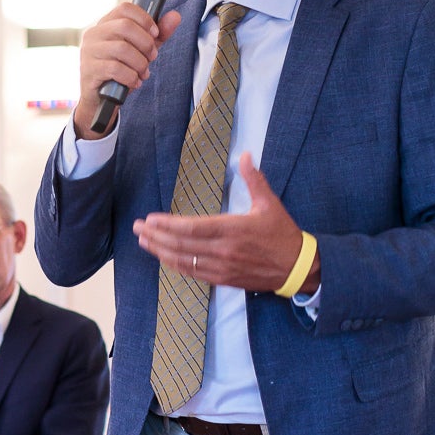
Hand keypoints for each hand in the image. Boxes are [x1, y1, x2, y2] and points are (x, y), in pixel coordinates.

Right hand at [74, 2, 182, 138]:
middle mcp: (94, 34)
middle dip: (146, 43)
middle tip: (152, 57)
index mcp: (106, 24)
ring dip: (140, 63)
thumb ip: (158, 35)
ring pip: (122, 48)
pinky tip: (134, 82)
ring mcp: (89, 51)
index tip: (155, 34)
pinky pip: (115, 69)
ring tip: (143, 73)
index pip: (125, 8)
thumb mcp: (142, 51)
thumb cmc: (120, 71)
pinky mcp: (89, 70)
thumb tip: (175, 16)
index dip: (145, 19)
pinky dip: (131, 77)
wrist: (100, 100)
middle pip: (125, 26)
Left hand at [133, 153, 317, 293]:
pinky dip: (175, 265)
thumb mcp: (270, 203)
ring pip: (183, 262)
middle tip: (137, 228)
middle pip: (181, 246)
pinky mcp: (223, 280)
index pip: (191, 228)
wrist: (297, 268)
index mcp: (232, 230)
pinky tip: (164, 257)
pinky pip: (193, 273)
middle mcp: (223, 251)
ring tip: (144, 241)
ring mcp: (222, 268)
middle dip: (156, 237)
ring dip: (160, 252)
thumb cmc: (282, 234)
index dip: (168, 225)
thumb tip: (246, 155)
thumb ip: (254, 179)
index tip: (150, 219)